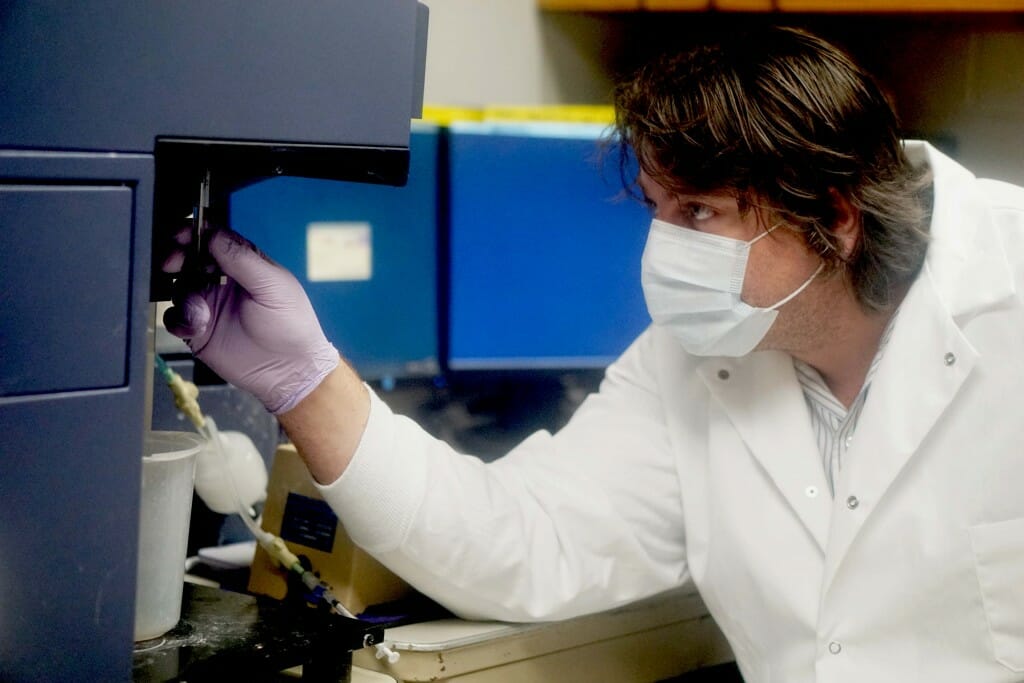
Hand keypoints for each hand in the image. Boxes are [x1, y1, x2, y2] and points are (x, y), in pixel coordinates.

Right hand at [162, 227, 338, 414]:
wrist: (289, 372)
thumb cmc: (292, 326)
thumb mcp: (272, 286)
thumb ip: (242, 258)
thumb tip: (213, 233)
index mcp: (244, 264)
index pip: (213, 238)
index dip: (195, 233)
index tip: (182, 235)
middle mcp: (222, 281)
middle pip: (188, 258)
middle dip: (177, 257)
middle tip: (173, 263)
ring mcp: (208, 304)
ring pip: (178, 287)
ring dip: (184, 297)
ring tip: (202, 314)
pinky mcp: (198, 330)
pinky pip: (174, 317)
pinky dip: (179, 320)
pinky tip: (196, 329)